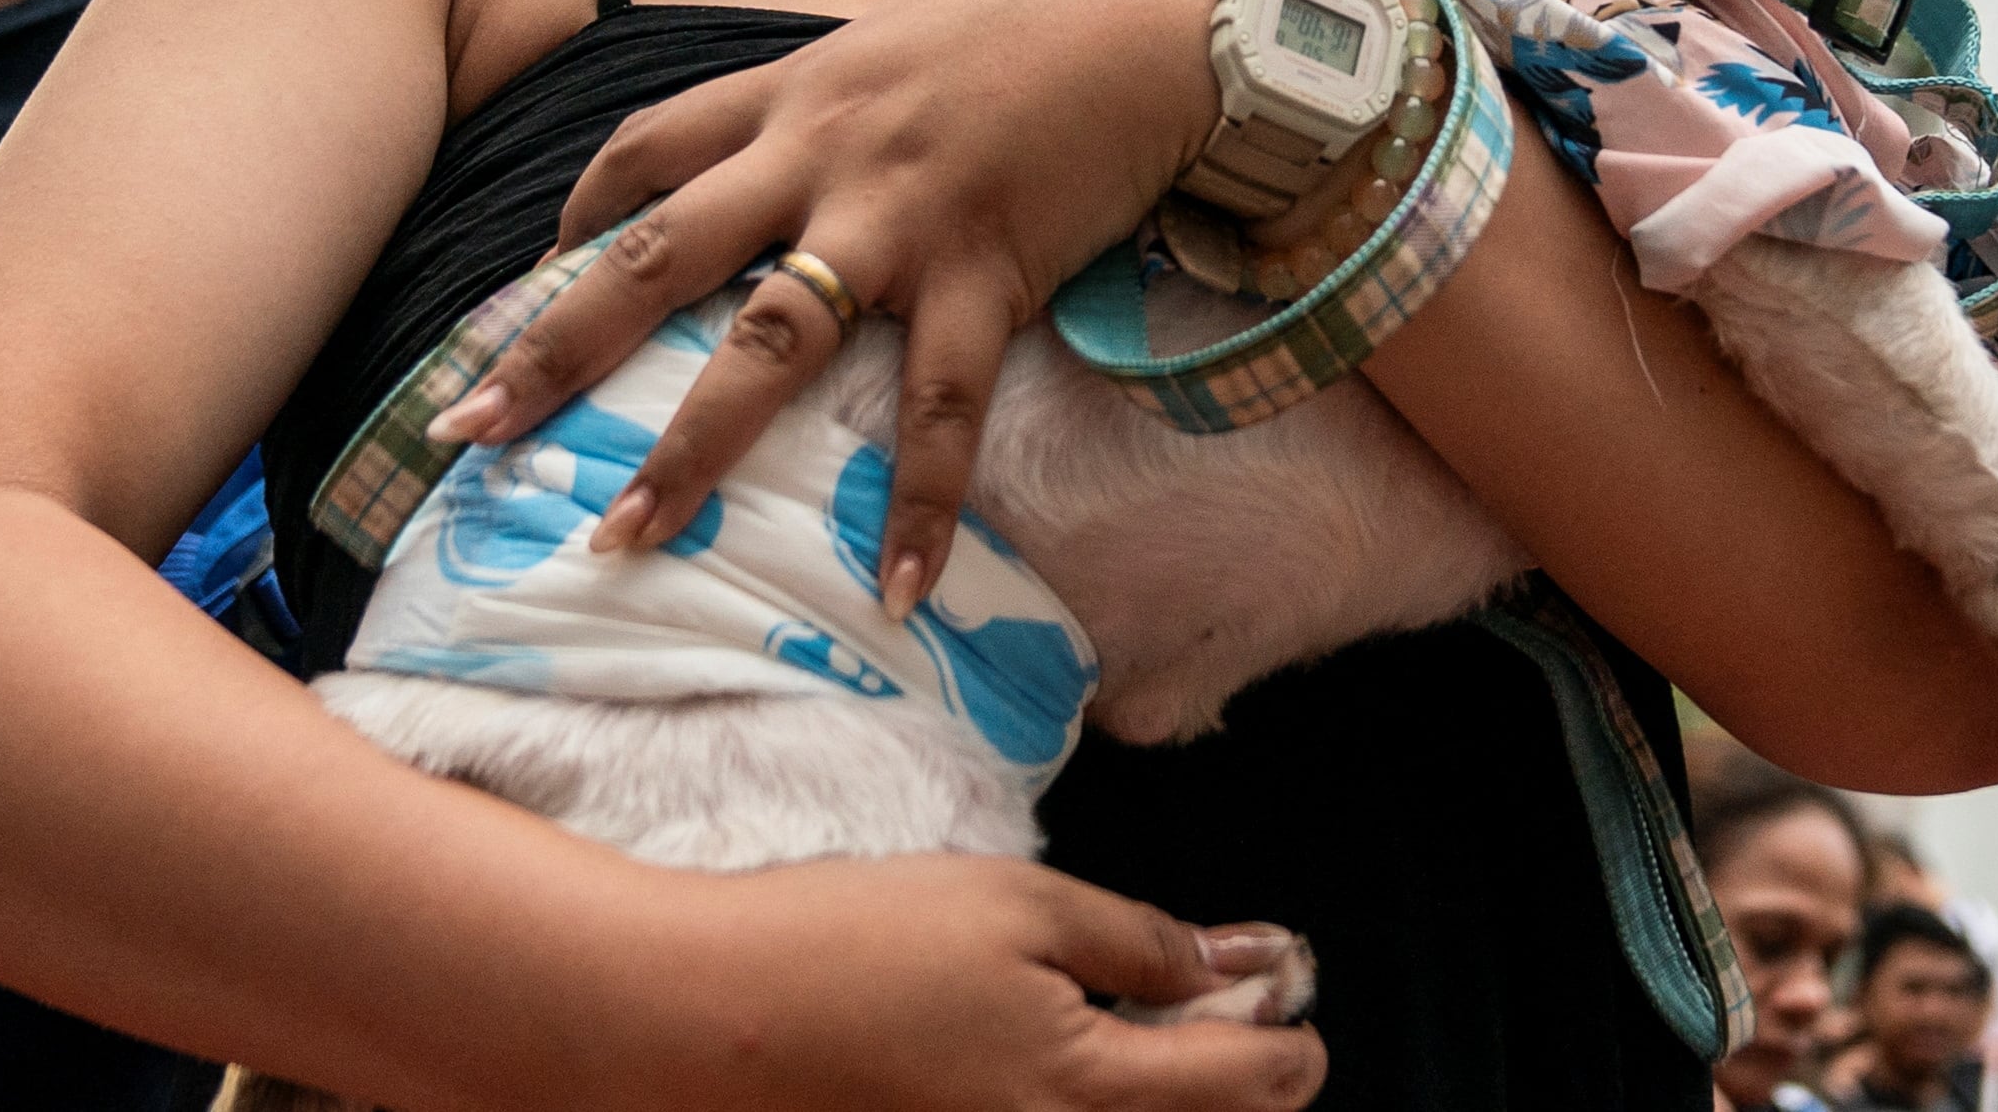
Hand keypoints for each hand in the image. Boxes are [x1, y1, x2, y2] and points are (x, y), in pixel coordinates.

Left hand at [425, 0, 1250, 609]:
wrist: (1159, 6)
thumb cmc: (1042, 16)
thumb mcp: (906, 40)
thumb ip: (846, 100)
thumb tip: (814, 150)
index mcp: (796, 91)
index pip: (643, 153)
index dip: (570, 226)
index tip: (513, 296)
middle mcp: (820, 152)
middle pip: (653, 256)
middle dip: (553, 348)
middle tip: (467, 431)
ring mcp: (897, 215)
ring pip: (766, 343)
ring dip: (688, 448)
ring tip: (623, 539)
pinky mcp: (989, 267)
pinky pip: (943, 405)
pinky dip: (923, 503)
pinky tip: (906, 589)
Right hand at [664, 855, 1323, 1111]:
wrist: (705, 1020)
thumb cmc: (855, 945)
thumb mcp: (1017, 905)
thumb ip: (1140, 943)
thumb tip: (1241, 964)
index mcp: (1086, 1095)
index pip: (1251, 1086)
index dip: (1291, 1035)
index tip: (1290, 991)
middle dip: (1241, 1074)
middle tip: (1229, 1003)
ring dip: (1167, 1093)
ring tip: (1145, 1023)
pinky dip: (1093, 1102)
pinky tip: (1066, 1052)